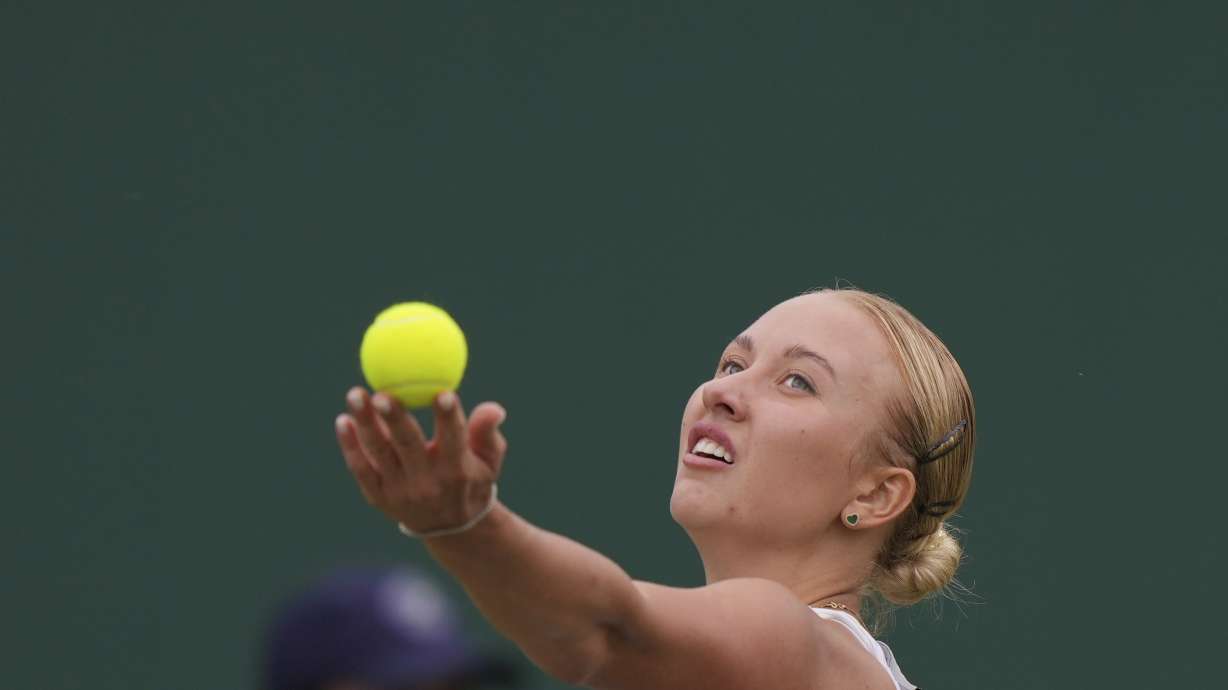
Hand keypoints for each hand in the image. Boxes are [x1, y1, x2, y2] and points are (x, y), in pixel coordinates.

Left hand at [334, 386, 507, 533]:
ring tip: (356, 395)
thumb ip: (489, 434)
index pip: (454, 439)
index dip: (448, 417)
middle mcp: (427, 482)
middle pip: (408, 444)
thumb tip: (494, 409)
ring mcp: (400, 491)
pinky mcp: (379, 496)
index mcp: (457, 470)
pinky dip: (350, 446)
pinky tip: (343, 421)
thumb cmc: (472, 480)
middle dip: (395, 419)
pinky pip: (361, 469)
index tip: (442, 393)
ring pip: (380, 453)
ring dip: (365, 424)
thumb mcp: (490, 461)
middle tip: (383, 393)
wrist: (451, 528)